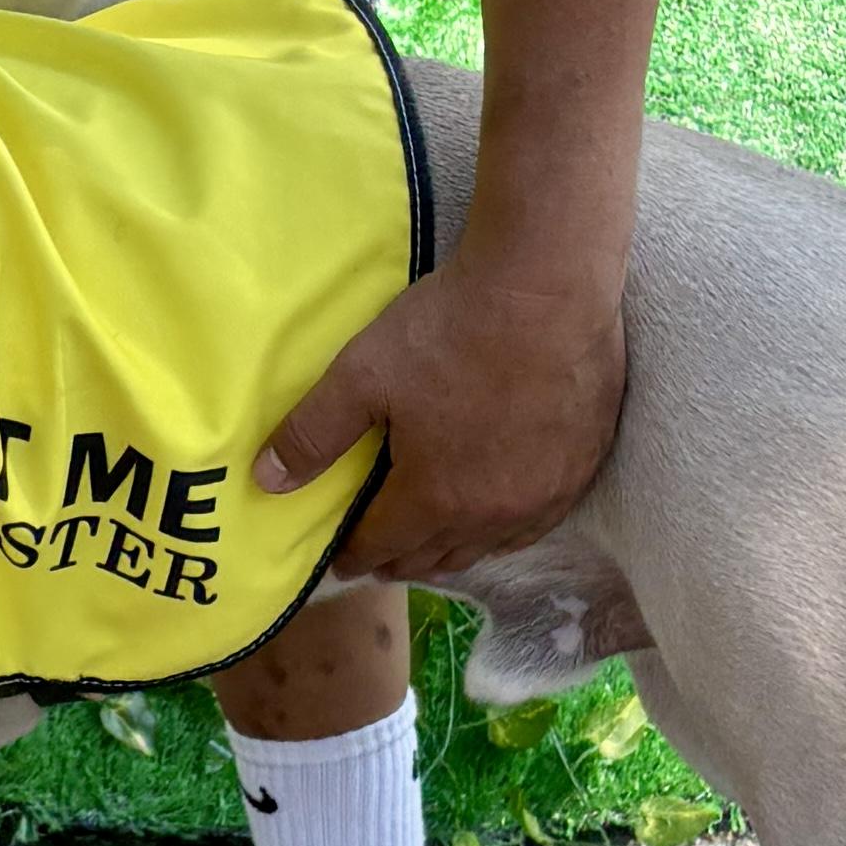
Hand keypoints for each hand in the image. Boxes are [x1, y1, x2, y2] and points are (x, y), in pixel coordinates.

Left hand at [257, 214, 625, 584]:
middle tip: (378, 556)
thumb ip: (312, 433)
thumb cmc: (450, 328)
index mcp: (434, 498)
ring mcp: (543, 496)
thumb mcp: (363, 374)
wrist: (547, 285)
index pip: (383, 545)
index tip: (340, 560)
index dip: (355, 556)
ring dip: (452, 550)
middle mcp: (491, 514)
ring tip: (430, 544)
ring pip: (487, 547)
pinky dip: (503, 530)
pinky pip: (534, 524)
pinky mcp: (580, 468)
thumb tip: (265, 482)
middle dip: (400, 559)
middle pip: (436, 555)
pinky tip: (495, 518)